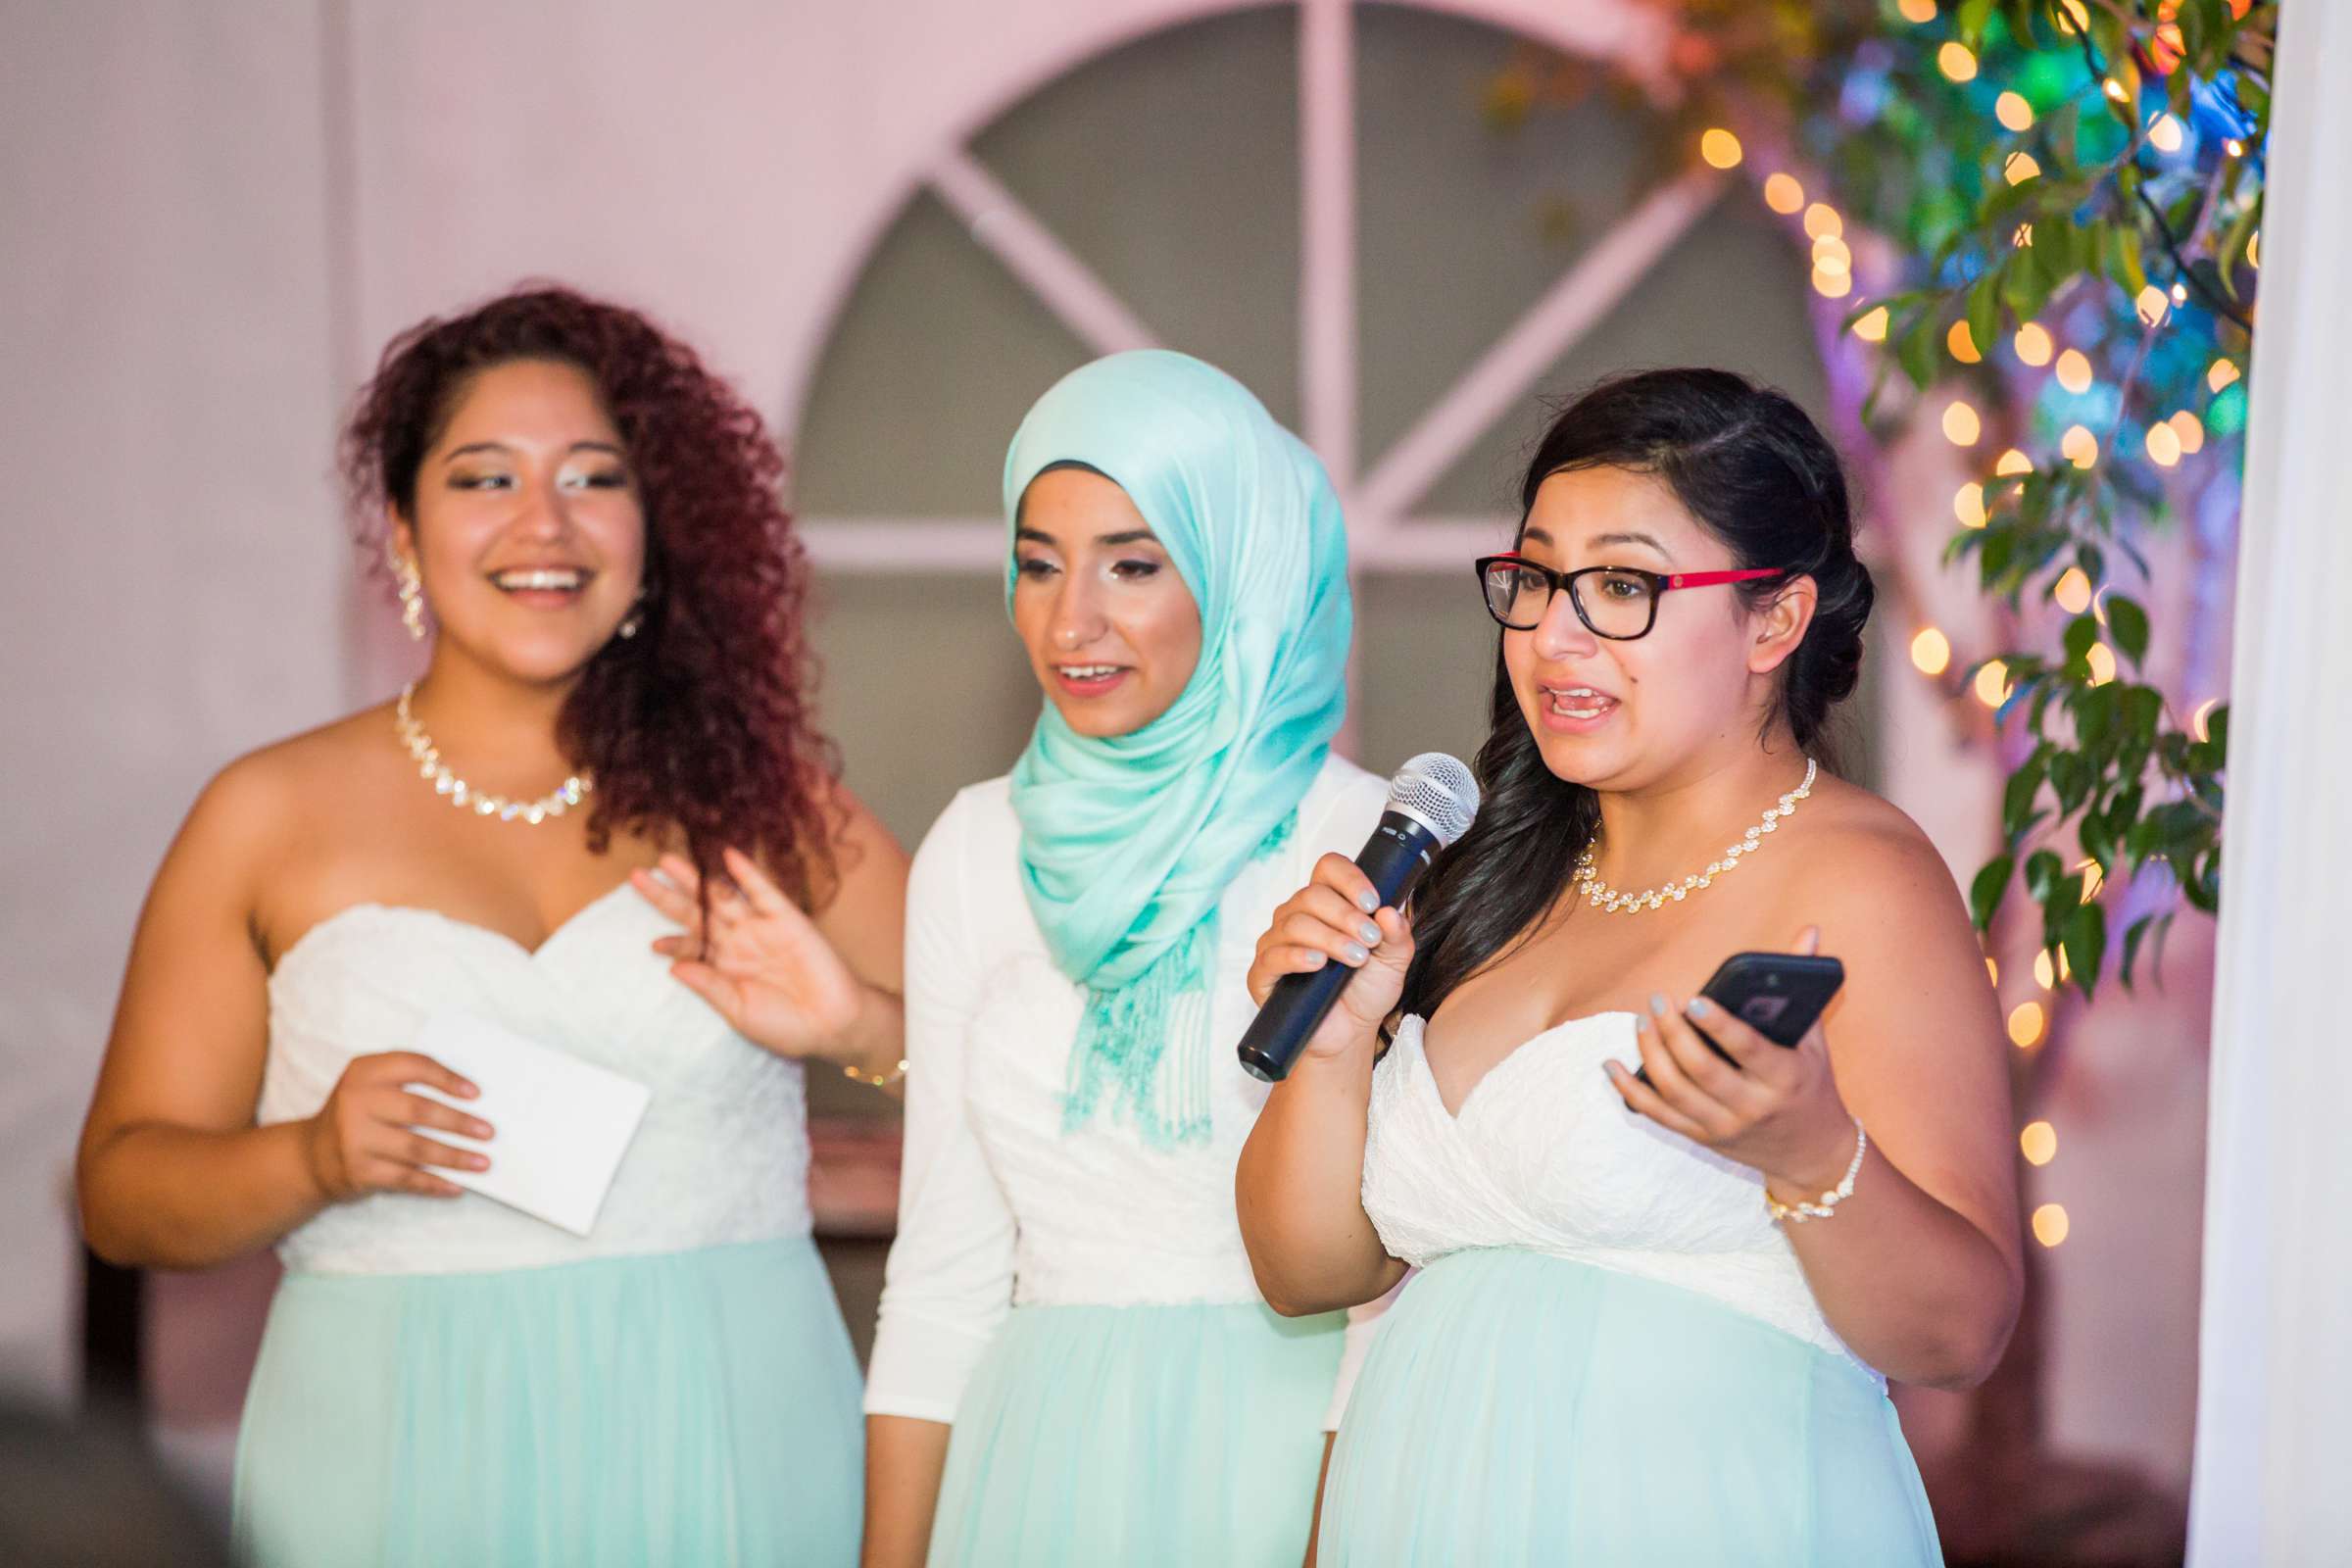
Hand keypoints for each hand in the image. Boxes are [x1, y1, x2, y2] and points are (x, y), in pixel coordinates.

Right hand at [301, 1051, 489, 1202]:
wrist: (310, 1156)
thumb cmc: (357, 1114)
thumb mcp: (370, 1086)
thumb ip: (408, 1083)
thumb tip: (469, 1099)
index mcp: (364, 1072)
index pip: (414, 1066)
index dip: (447, 1078)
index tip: (476, 1094)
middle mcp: (356, 1102)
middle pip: (419, 1110)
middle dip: (460, 1122)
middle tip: (489, 1132)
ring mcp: (355, 1138)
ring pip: (416, 1148)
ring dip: (455, 1157)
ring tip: (483, 1162)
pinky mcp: (358, 1171)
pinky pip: (405, 1178)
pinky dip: (434, 1183)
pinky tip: (456, 1186)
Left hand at [631, 848, 868, 1062]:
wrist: (833, 1022)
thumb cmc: (787, 1026)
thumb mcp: (739, 1011)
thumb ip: (709, 985)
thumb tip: (673, 967)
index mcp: (725, 968)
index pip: (691, 947)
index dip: (672, 943)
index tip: (652, 945)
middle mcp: (739, 943)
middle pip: (696, 913)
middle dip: (667, 896)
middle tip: (637, 877)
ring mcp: (761, 928)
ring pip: (722, 896)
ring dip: (696, 879)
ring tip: (668, 861)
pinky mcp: (786, 918)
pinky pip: (762, 890)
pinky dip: (745, 873)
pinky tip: (727, 856)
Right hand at [1245, 853, 1414, 1063]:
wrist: (1350, 1033)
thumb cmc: (1366, 990)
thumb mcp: (1394, 961)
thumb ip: (1398, 936)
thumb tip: (1391, 913)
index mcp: (1328, 903)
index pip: (1328, 868)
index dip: (1349, 879)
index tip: (1372, 903)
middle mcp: (1297, 916)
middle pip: (1312, 895)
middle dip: (1346, 916)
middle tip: (1369, 940)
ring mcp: (1276, 942)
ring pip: (1294, 923)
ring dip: (1330, 938)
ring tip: (1355, 958)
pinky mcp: (1263, 973)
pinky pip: (1273, 955)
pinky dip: (1297, 956)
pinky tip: (1318, 964)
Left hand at [1602, 926, 1858, 1197]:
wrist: (1812, 1152)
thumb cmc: (1810, 1084)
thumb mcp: (1813, 1040)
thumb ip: (1803, 988)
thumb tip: (1808, 931)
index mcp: (1783, 1076)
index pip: (1747, 1049)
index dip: (1718, 1025)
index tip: (1693, 1000)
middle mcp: (1753, 1105)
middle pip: (1702, 1070)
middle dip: (1673, 1034)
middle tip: (1656, 1001)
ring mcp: (1725, 1126)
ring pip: (1676, 1092)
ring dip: (1651, 1055)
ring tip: (1640, 1021)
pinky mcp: (1703, 1138)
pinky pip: (1659, 1116)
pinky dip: (1630, 1091)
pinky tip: (1610, 1066)